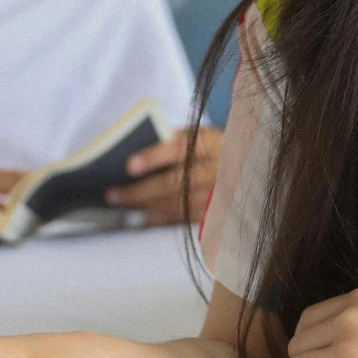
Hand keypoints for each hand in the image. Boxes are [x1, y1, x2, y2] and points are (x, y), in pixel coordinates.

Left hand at [107, 126, 221, 224]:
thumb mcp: (199, 138)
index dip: (154, 156)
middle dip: (141, 190)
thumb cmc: (209, 150)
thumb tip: (131, 158)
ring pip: (179, 203)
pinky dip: (161, 219)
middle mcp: (220, 167)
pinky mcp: (218, 212)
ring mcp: (221, 193)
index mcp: (213, 141)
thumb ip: (173, 143)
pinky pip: (185, 218)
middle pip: (177, 181)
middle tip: (113, 194)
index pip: (181, 146)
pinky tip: (142, 218)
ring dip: (147, 206)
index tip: (129, 165)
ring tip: (122, 205)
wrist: (244, 167)